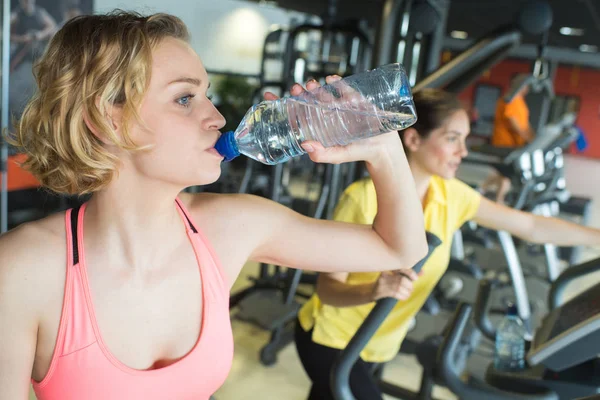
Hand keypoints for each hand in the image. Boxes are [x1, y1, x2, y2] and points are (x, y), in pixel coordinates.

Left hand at [263, 76, 403, 165]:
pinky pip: (344, 88)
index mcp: (318, 126)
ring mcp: (340, 105)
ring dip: (315, 87)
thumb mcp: (338, 156)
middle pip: (307, 100)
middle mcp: (326, 114)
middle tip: (295, 88)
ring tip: (310, 84)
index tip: (267, 94)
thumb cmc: (357, 152)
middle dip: (299, 94)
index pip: (295, 113)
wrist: (382, 148)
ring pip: (323, 92)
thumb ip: (322, 154)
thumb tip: (305, 145)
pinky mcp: (355, 99)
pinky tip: (331, 80)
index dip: (280, 104)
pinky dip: (338, 83)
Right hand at [371, 269, 417, 301]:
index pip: (400, 268)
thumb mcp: (395, 276)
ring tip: (408, 293)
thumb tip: (422, 272)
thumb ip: (408, 274)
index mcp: (387, 267)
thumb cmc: (386, 282)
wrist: (370, 291)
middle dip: (409, 285)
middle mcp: (384, 274)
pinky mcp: (380, 291)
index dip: (409, 272)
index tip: (415, 278)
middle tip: (411, 288)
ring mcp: (381, 283)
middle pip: (401, 279)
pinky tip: (404, 296)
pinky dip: (403, 296)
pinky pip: (395, 294)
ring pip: (399, 287)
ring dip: (407, 292)